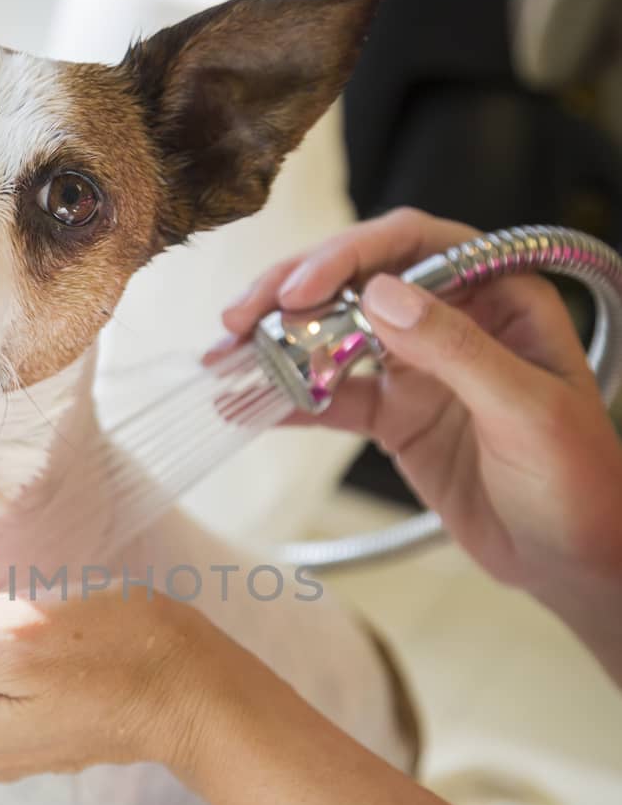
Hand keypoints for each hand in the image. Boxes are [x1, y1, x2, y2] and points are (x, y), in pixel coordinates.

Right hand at [222, 208, 621, 670]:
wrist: (575, 560)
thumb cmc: (577, 480)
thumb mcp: (523, 409)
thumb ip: (455, 348)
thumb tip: (381, 294)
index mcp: (499, 295)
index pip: (415, 245)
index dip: (350, 254)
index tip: (301, 287)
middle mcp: (454, 319)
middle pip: (360, 280)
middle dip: (294, 294)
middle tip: (240, 318)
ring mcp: (420, 368)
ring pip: (336, 333)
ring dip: (279, 342)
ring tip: (226, 355)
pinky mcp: (397, 417)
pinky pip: (334, 397)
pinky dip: (290, 399)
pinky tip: (249, 403)